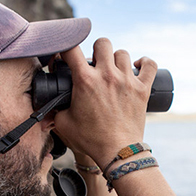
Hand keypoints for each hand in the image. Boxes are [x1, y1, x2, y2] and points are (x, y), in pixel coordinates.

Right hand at [53, 38, 157, 168]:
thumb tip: (46, 111)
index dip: (66, 49)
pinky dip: (144, 63)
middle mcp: (107, 76)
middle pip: (102, 43)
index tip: (66, 59)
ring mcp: (127, 81)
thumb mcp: (64, 124)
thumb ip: (53, 113)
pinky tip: (138, 67)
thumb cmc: (91, 140)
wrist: (117, 152)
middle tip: (94, 64)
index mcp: (85, 81)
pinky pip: (149, 65)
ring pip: (123, 53)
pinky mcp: (143, 89)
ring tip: (114, 70)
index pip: (71, 49)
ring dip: (116, 59)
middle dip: (96, 50)